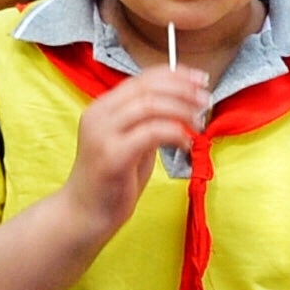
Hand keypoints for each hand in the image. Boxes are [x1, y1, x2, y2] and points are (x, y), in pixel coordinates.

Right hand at [61, 66, 210, 253]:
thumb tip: (181, 105)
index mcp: (103, 107)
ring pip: (150, 105)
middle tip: (206, 100)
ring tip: (199, 122)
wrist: (84, 214)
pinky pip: (151, 132)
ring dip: (181, 110)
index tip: (200, 79)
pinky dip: (175, 133)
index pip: (141, 78)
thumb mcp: (131, 142)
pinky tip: (186, 143)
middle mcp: (99, 114)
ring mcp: (103, 134)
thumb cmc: (111, 181)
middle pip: (147, 87)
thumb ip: (148, 122)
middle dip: (182, 90)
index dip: (175, 75)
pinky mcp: (113, 155)